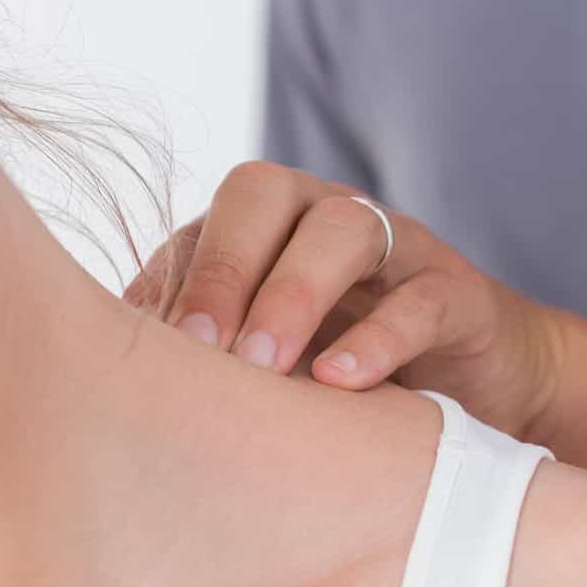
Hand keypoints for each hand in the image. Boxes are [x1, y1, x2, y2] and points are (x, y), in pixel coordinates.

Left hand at [125, 161, 574, 439]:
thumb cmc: (344, 372)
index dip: (170, 278)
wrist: (483, 392)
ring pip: (345, 228)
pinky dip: (379, 338)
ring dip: (293, 292)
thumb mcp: (268, 363)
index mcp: (267, 229)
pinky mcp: (458, 293)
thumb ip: (206, 358)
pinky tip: (340, 382)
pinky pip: (419, 298)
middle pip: (265, 194)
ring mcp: (399, 247)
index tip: (136, 351)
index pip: (203, 223)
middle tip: (197, 347)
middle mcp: (325, 216)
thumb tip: (104, 391)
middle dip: (223, 267)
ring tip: (262, 365)